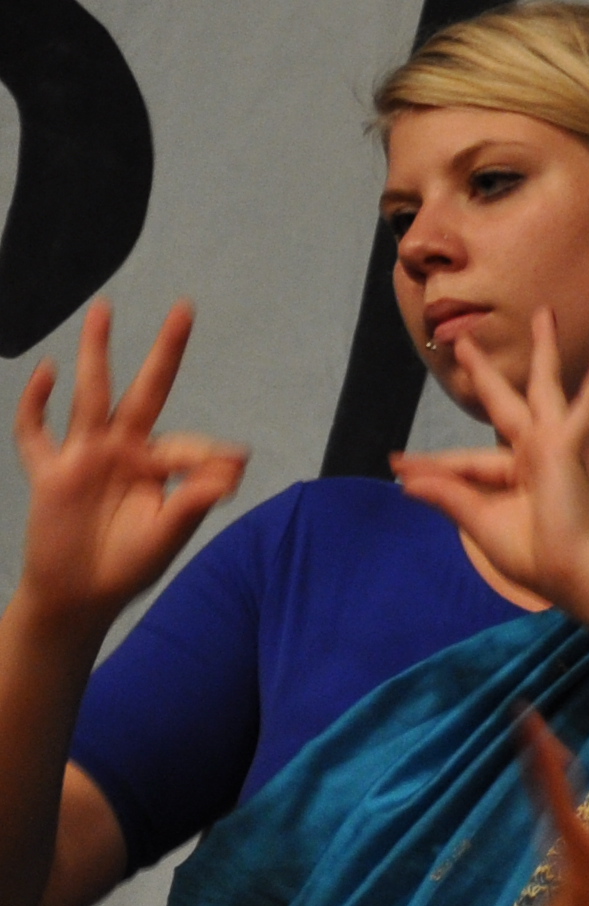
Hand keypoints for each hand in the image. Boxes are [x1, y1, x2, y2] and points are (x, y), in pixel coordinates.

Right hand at [10, 301, 246, 640]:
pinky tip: (48, 370)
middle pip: (145, 390)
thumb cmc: (130, 564)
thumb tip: (235, 465)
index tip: (227, 476)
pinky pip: (36, 432)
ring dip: (98, 352)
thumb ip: (194, 500)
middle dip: (165, 351)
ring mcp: (84, 456)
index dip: (206, 458)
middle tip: (186, 309)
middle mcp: (124, 450)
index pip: (185, 444)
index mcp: (158, 464)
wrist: (80, 596)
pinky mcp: (49, 473)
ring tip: (105, 309)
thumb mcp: (168, 534)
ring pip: (92, 393)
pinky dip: (36, 402)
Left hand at [392, 312, 588, 607]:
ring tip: (546, 314)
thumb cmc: (534, 557)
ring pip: (546, 387)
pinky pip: (586, 406)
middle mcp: (533, 455)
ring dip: (545, 350)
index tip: (396, 464)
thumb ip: (449, 496)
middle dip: (483, 374)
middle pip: (505, 403)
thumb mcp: (479, 523)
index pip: (464, 462)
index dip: (428, 466)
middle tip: (460, 342)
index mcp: (513, 478)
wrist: (571, 570)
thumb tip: (405, 480)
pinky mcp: (567, 445)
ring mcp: (552, 446)